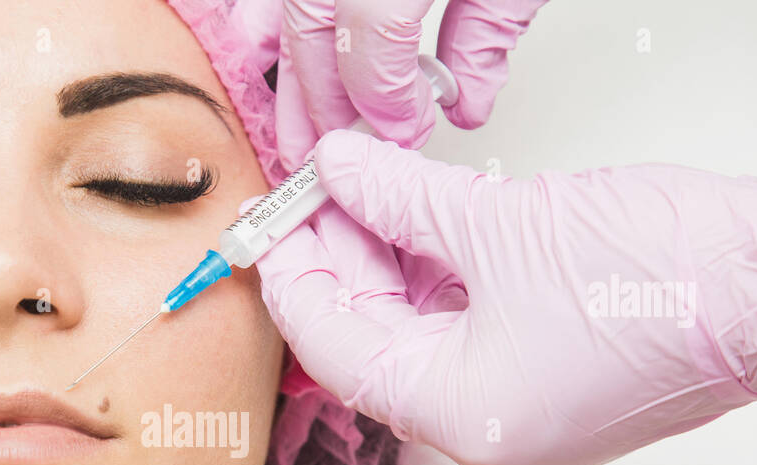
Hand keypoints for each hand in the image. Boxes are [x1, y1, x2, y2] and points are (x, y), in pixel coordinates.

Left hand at [253, 130, 756, 464]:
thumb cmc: (674, 277)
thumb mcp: (506, 225)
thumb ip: (401, 202)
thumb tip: (339, 173)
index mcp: (460, 417)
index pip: (337, 349)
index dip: (295, 277)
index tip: (271, 222)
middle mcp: (481, 442)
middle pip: (373, 349)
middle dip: (339, 266)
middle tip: (317, 195)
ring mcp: (513, 428)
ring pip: (416, 346)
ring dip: (385, 273)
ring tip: (361, 198)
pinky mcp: (541, 400)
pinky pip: (460, 349)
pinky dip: (432, 293)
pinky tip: (412, 233)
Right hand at [274, 0, 547, 166]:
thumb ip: (487, 31)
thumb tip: (465, 102)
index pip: (371, 35)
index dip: (382, 96)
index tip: (405, 131)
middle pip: (313, 30)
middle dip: (325, 105)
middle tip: (348, 157)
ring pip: (288, 12)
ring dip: (292, 77)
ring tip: (303, 132)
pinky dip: (269, 28)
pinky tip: (273, 60)